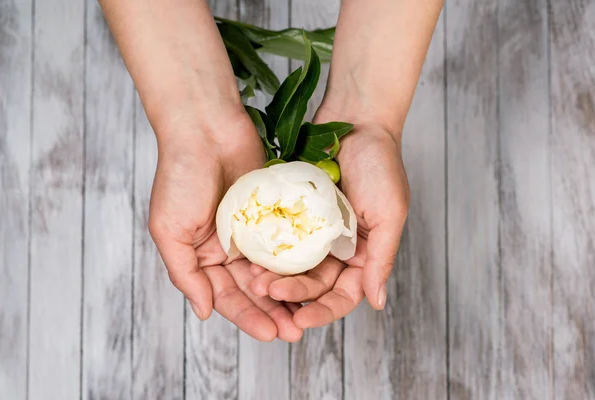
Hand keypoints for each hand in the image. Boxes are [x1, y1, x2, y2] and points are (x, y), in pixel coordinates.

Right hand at [148, 113, 302, 341]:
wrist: (205, 127)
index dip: (247, 317)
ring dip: (290, 292)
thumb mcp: (169, 229)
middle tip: (295, 332)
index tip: (270, 334)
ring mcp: (254, 229)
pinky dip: (299, 259)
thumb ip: (185, 274)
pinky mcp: (274, 210)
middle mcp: (229, 247)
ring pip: (275, 269)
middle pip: (254, 289)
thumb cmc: (179, 176)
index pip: (226, 296)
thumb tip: (204, 312)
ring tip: (309, 314)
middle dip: (273, 311)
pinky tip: (315, 277)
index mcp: (203, 256)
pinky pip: (289, 239)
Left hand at [249, 122, 409, 327]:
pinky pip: (278, 237)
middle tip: (267, 292)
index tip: (301, 322)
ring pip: (292, 266)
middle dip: (291, 294)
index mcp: (363, 254)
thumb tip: (377, 302)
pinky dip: (266, 249)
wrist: (357, 119)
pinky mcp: (294, 212)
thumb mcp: (390, 214)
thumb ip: (381, 258)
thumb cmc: (381, 165)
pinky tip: (250, 256)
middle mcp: (336, 248)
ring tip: (254, 280)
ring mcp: (313, 230)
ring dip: (275, 276)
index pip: (343, 295)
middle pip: (313, 285)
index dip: (323, 311)